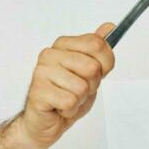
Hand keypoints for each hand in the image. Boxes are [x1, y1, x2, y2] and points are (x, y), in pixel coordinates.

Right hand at [19, 23, 115, 148]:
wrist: (46, 122)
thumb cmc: (67, 95)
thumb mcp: (90, 71)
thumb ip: (98, 50)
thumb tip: (110, 26)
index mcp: (63, 44)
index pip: (97, 44)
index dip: (105, 64)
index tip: (96, 73)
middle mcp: (50, 54)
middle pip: (92, 67)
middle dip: (92, 85)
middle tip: (78, 90)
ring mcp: (42, 71)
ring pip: (82, 87)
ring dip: (80, 99)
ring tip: (67, 99)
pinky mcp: (38, 91)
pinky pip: (70, 101)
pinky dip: (70, 110)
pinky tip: (59, 108)